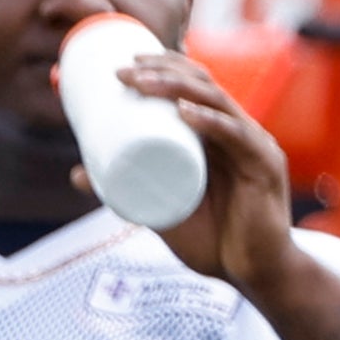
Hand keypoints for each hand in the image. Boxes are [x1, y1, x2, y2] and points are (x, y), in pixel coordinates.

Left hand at [112, 45, 293, 287]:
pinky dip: (210, 123)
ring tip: (141, 83)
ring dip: (177, 88)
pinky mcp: (265, 168)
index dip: (160, 68)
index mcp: (218, 133)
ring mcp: (254, 146)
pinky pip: (238, 138)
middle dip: (161, 71)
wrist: (250, 273)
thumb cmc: (210, 236)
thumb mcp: (157, 207)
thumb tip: (75, 173)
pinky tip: (185, 113)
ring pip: (217, 103)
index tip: (116, 66)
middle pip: (203, 86)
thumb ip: (122, 189)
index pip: (193, 86)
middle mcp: (239, 131)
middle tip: (120, 71)